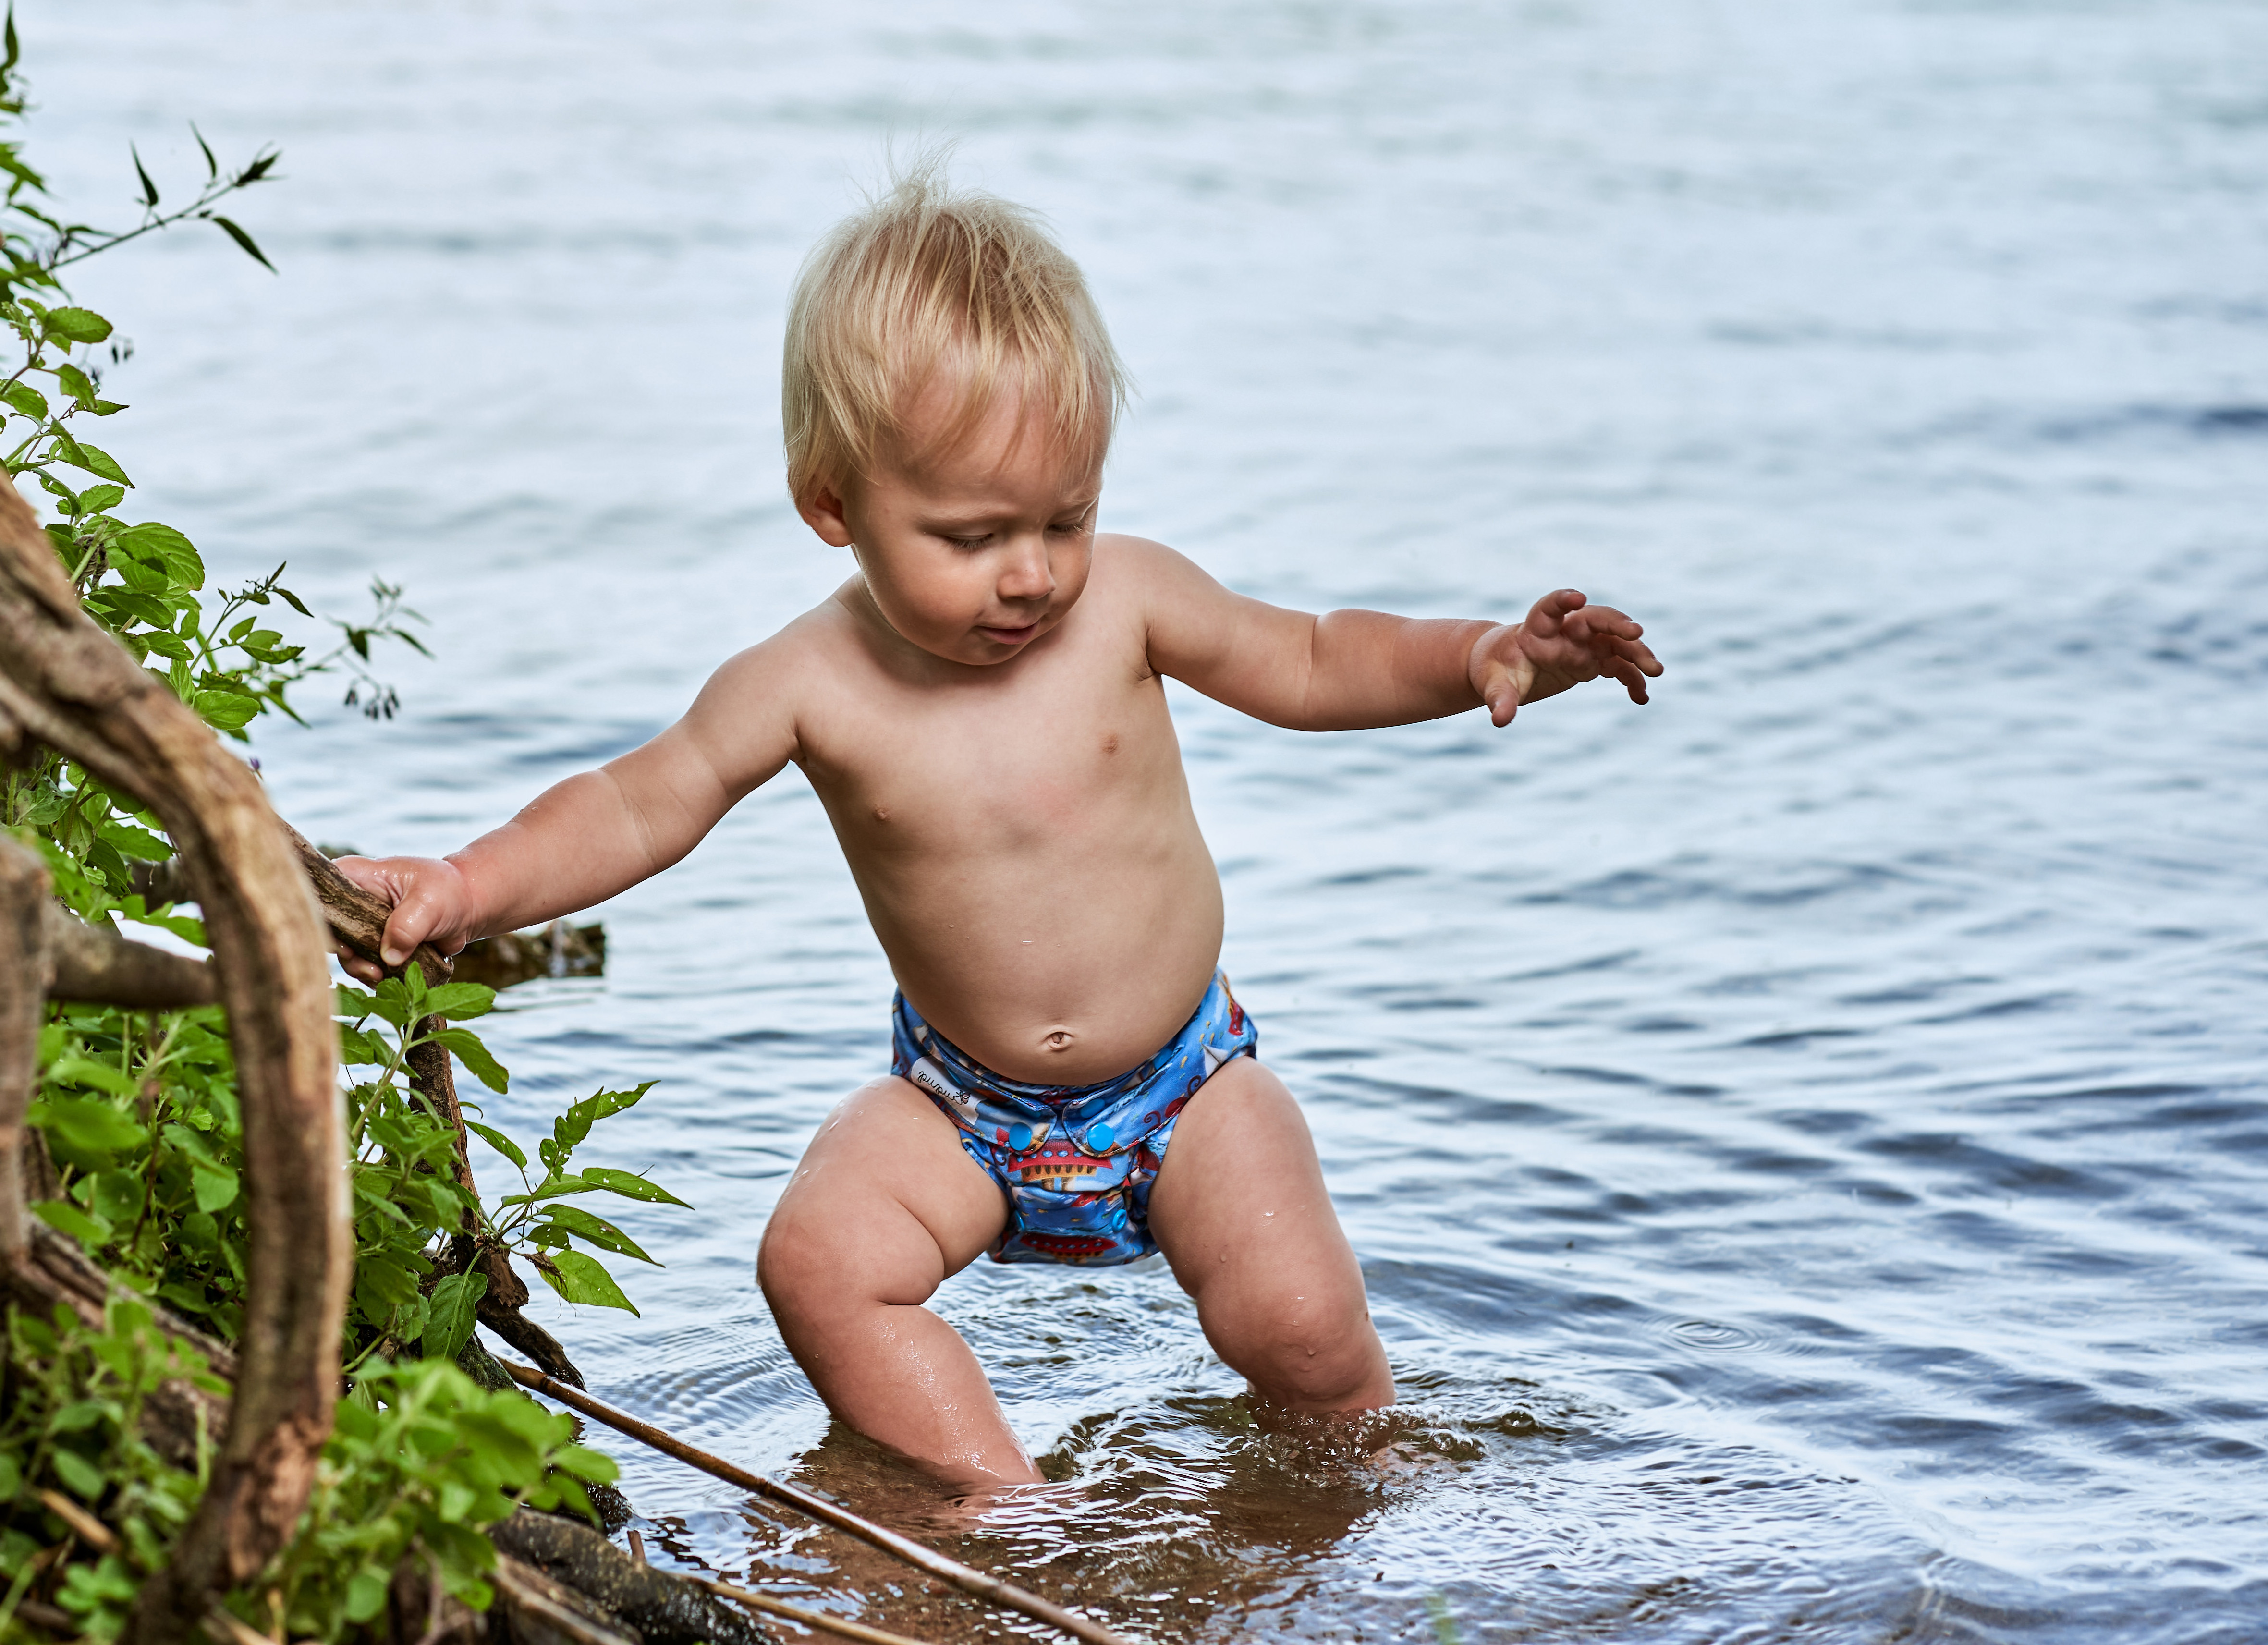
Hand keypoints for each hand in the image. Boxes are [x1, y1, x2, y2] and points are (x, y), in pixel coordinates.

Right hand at [330, 854, 476, 985]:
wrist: (467, 907)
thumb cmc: (447, 892)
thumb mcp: (429, 902)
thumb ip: (407, 927)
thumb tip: (389, 957)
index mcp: (357, 876)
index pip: (320, 891)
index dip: (320, 917)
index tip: (340, 942)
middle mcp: (353, 900)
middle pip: (329, 927)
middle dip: (344, 951)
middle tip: (367, 965)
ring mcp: (362, 923)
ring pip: (345, 950)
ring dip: (359, 967)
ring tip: (380, 975)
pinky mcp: (374, 943)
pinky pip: (362, 962)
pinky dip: (372, 973)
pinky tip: (387, 979)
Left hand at [1469, 588, 1661, 726]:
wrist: (1505, 667)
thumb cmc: (1495, 669)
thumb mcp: (1493, 685)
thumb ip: (1500, 700)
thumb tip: (1500, 720)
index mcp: (1537, 629)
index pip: (1550, 608)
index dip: (1563, 601)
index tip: (1578, 598)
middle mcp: (1565, 631)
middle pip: (1595, 619)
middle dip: (1616, 624)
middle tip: (1637, 634)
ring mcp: (1582, 644)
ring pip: (1615, 641)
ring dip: (1635, 653)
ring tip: (1655, 671)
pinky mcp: (1592, 660)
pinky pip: (1617, 666)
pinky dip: (1631, 679)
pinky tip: (1641, 698)